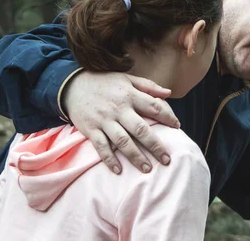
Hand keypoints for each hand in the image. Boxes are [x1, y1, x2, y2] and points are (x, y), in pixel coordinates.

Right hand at [63, 71, 179, 173]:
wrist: (72, 84)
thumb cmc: (104, 82)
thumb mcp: (127, 78)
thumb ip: (149, 86)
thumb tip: (169, 93)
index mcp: (130, 95)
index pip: (154, 107)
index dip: (168, 117)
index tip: (177, 127)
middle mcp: (119, 109)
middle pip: (140, 129)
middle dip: (155, 146)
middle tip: (166, 160)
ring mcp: (104, 120)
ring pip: (122, 141)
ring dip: (135, 157)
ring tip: (147, 169)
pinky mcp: (91, 129)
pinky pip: (101, 147)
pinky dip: (109, 160)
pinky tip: (119, 170)